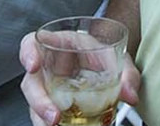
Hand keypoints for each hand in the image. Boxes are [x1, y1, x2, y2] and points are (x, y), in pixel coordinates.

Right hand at [18, 32, 140, 125]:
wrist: (105, 69)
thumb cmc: (103, 56)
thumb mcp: (118, 58)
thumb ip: (127, 74)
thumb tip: (130, 95)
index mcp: (60, 45)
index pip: (33, 42)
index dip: (28, 52)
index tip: (33, 66)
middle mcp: (48, 67)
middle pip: (31, 82)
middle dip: (39, 101)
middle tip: (54, 117)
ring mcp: (48, 88)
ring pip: (34, 104)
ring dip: (42, 118)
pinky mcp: (51, 105)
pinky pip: (43, 116)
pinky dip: (47, 124)